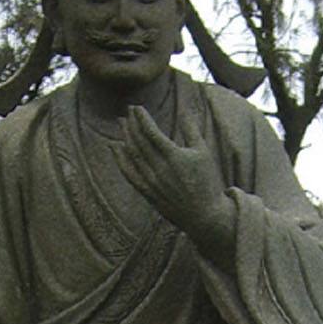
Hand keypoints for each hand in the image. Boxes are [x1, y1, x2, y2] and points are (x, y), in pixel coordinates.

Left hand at [112, 105, 233, 259]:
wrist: (204, 215)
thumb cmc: (207, 181)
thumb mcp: (204, 152)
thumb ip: (192, 130)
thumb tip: (185, 110)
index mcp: (174, 156)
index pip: (151, 132)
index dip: (142, 118)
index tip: (136, 108)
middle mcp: (160, 169)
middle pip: (139, 142)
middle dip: (132, 124)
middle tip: (126, 112)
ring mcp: (152, 182)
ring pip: (133, 155)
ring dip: (125, 137)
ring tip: (121, 123)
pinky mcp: (148, 193)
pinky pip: (130, 174)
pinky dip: (121, 160)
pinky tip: (115, 147)